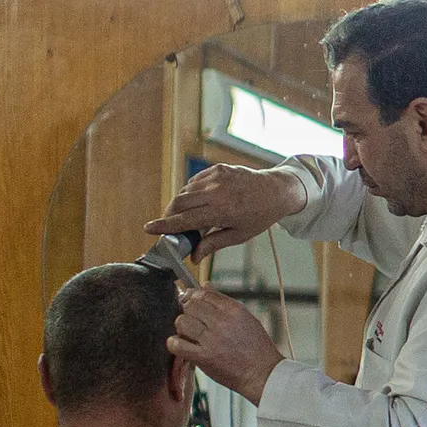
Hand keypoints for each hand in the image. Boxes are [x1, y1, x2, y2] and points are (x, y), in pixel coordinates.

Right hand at [152, 160, 303, 253]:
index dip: (164, 225)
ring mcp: (217, 177)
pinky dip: (191, 192)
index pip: (185, 220)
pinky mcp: (217, 168)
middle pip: (179, 203)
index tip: (148, 228)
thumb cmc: (259, 215)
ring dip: (180, 204)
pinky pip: (195, 181)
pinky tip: (198, 202)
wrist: (277, 190)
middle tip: (169, 226)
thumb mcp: (239, 235)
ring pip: (185, 191)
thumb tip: (193, 257)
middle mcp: (217, 191)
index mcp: (223, 211)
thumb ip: (213, 244)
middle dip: (169, 215)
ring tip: (188, 216)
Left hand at [170, 286, 284, 402]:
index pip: (204, 294)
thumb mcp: (246, 318)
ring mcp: (211, 339)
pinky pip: (178, 345)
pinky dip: (174, 344)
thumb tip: (206, 285)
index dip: (194, 296)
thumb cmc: (257, 348)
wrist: (262, 374)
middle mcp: (222, 321)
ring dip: (182, 327)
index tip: (190, 300)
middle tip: (192, 321)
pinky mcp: (203, 357)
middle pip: (190, 306)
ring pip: (182, 322)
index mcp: (234, 310)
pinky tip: (180, 345)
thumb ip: (223, 302)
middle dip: (188, 311)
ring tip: (189, 334)